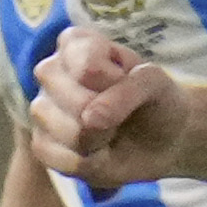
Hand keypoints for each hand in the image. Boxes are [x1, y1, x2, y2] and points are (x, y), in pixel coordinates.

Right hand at [28, 24, 183, 188]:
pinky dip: (87, 162)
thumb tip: (89, 120)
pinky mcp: (42, 143)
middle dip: (109, 115)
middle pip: (75, 100)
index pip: (88, 66)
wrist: (164, 138)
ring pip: (67, 131)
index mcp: (76, 44)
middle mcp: (51, 72)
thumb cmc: (155, 100)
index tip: (128, 81)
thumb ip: (127, 91)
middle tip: (122, 114)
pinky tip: (99, 151)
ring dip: (100, 140)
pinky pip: (55, 157)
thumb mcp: (154, 83)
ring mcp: (43, 108)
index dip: (117, 83)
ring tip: (111, 133)